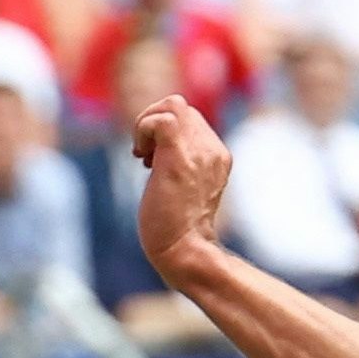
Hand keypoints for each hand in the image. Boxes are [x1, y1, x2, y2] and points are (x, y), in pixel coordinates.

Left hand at [131, 94, 233, 281]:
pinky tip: (141, 157)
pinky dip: (143, 130)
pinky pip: (162, 120)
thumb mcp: (181, 186)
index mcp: (217, 155)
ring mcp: (199, 152)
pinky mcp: (179, 158)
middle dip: (153, 123)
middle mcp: (213, 149)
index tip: (151, 159)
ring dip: (147, 124)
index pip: (189, 117)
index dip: (164, 129)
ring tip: (143, 156)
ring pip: (173, 105)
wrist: (184, 252)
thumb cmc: (176, 229)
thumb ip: (177, 163)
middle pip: (181, 106)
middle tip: (145, 156)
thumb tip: (154, 150)